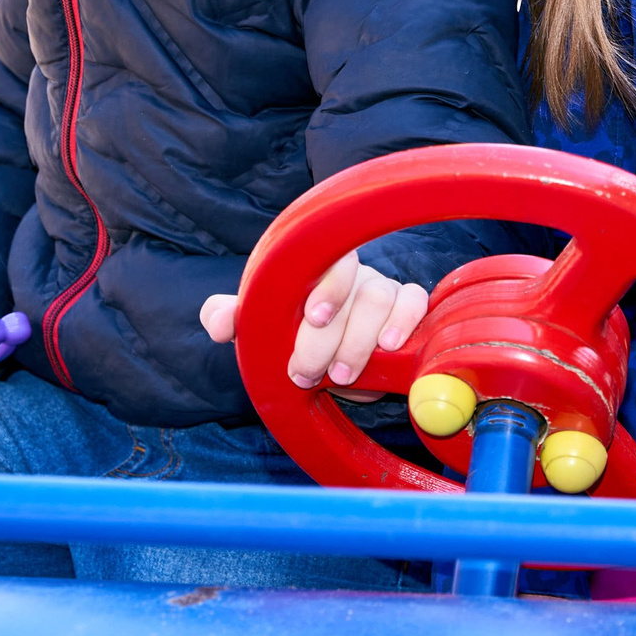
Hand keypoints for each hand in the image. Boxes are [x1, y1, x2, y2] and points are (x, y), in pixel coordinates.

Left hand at [201, 251, 428, 395]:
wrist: (324, 363)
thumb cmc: (288, 336)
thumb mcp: (257, 330)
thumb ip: (232, 318)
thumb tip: (220, 322)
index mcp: (314, 268)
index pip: (329, 259)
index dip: (328, 287)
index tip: (314, 318)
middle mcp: (351, 273)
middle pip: (357, 290)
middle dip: (332, 338)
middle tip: (307, 373)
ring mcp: (381, 288)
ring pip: (383, 299)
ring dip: (360, 342)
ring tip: (341, 375)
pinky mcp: (406, 307)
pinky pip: (415, 301)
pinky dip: (405, 321)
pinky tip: (389, 346)